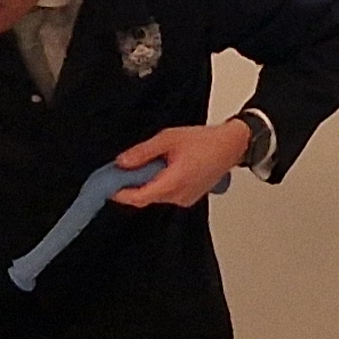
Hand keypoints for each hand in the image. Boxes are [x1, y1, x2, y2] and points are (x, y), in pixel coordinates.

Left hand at [112, 120, 253, 207]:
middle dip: (133, 184)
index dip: (120, 193)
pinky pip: (167, 194)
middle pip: (145, 197)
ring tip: (152, 161)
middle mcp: (179, 196)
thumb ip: (143, 152)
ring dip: (147, 183)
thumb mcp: (168, 139)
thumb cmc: (205, 141)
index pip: (139, 197)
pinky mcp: (189, 198)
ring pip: (156, 196)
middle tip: (125, 168)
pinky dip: (159, 183)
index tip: (108, 186)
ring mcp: (185, 199)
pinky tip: (164, 167)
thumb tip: (122, 163)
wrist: (231, 146)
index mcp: (174, 182)